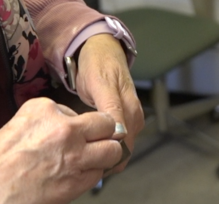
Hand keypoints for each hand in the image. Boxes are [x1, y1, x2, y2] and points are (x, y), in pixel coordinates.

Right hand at [0, 97, 120, 203]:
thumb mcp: (18, 125)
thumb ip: (47, 123)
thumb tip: (68, 129)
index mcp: (45, 109)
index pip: (79, 111)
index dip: (81, 125)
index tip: (78, 134)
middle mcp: (64, 128)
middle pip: (106, 124)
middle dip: (105, 134)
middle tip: (98, 143)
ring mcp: (73, 155)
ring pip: (112, 150)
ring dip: (105, 155)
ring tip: (93, 162)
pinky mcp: (75, 181)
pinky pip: (98, 174)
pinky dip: (92, 176)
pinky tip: (77, 177)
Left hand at [74, 34, 144, 174]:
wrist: (101, 49)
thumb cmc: (97, 65)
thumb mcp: (99, 83)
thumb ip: (111, 108)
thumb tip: (120, 133)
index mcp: (128, 106)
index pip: (123, 142)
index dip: (108, 158)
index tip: (91, 167)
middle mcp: (134, 113)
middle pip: (125, 147)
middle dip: (107, 160)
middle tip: (84, 168)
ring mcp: (133, 116)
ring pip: (124, 145)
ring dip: (109, 155)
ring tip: (88, 162)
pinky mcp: (129, 117)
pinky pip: (123, 139)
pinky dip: (110, 146)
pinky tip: (96, 149)